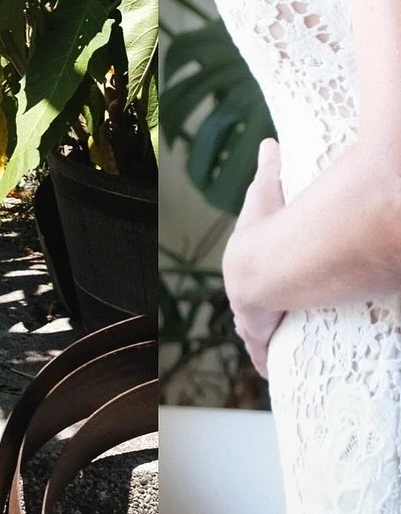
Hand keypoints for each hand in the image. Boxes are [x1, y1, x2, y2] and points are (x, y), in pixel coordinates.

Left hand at [224, 137, 286, 377]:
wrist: (264, 263)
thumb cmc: (266, 228)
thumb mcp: (266, 194)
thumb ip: (269, 168)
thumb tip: (271, 142)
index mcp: (242, 262)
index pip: (245, 275)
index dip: (252, 282)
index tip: (257, 289)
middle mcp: (241, 292)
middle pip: (248, 308)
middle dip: (256, 316)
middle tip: (268, 323)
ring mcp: (249, 317)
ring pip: (254, 334)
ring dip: (262, 341)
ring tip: (271, 351)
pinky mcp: (260, 335)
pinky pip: (263, 353)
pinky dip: (266, 361)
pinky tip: (269, 371)